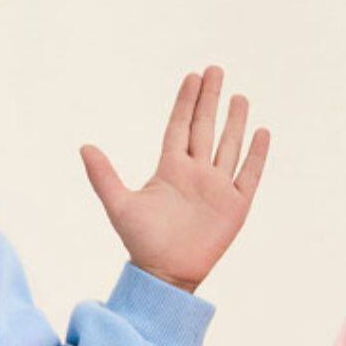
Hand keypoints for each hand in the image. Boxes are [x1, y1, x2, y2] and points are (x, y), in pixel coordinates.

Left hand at [81, 67, 269, 291]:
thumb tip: (84, 146)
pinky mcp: (235, 206)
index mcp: (170, 169)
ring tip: (240, 96)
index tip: (193, 76)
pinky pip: (249, 174)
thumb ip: (104, 175)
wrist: (166, 275)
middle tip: (215, 69)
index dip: (186, 102)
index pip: (180, 127)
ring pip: (229, 146)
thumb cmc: (141, 243)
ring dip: (234, 121)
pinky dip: (257, 154)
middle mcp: (196, 173)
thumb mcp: (120, 205)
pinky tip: (262, 132)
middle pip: (205, 128)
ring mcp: (217, 188)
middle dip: (210, 100)